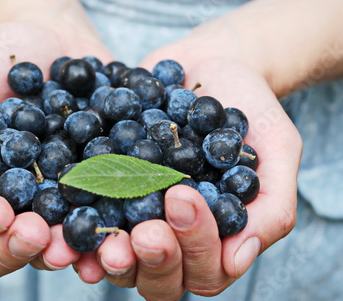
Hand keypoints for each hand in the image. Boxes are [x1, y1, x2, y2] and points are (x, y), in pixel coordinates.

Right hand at [0, 21, 112, 277]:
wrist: (51, 40)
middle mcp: (5, 205)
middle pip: (0, 250)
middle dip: (16, 248)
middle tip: (37, 232)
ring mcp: (50, 202)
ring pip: (49, 246)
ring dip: (62, 251)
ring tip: (75, 244)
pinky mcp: (89, 190)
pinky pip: (96, 218)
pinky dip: (105, 232)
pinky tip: (117, 234)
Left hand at [76, 35, 301, 298]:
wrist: (209, 66)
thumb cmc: (249, 108)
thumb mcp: (277, 149)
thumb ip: (272, 206)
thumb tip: (237, 258)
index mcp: (213, 237)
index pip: (205, 268)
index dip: (194, 246)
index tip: (182, 199)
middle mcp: (169, 235)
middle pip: (157, 275)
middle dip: (152, 257)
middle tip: (145, 230)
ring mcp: (132, 216)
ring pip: (118, 257)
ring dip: (108, 254)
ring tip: (103, 238)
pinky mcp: (102, 190)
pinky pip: (84, 213)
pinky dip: (74, 219)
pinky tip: (64, 208)